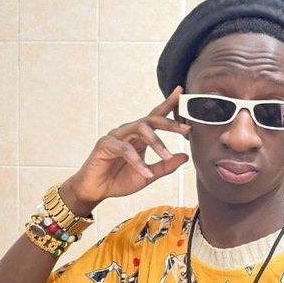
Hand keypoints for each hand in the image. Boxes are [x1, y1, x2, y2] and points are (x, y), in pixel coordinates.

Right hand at [61, 85, 190, 212]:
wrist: (97, 190)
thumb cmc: (120, 180)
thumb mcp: (149, 175)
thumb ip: (166, 166)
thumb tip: (186, 157)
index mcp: (140, 136)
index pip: (156, 116)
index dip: (168, 104)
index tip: (181, 92)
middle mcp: (129, 132)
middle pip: (151, 119)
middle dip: (169, 123)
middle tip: (186, 129)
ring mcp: (117, 136)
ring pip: (140, 129)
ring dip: (156, 142)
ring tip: (166, 156)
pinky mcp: (105, 144)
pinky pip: (125, 149)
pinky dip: (137, 161)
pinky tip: (146, 173)